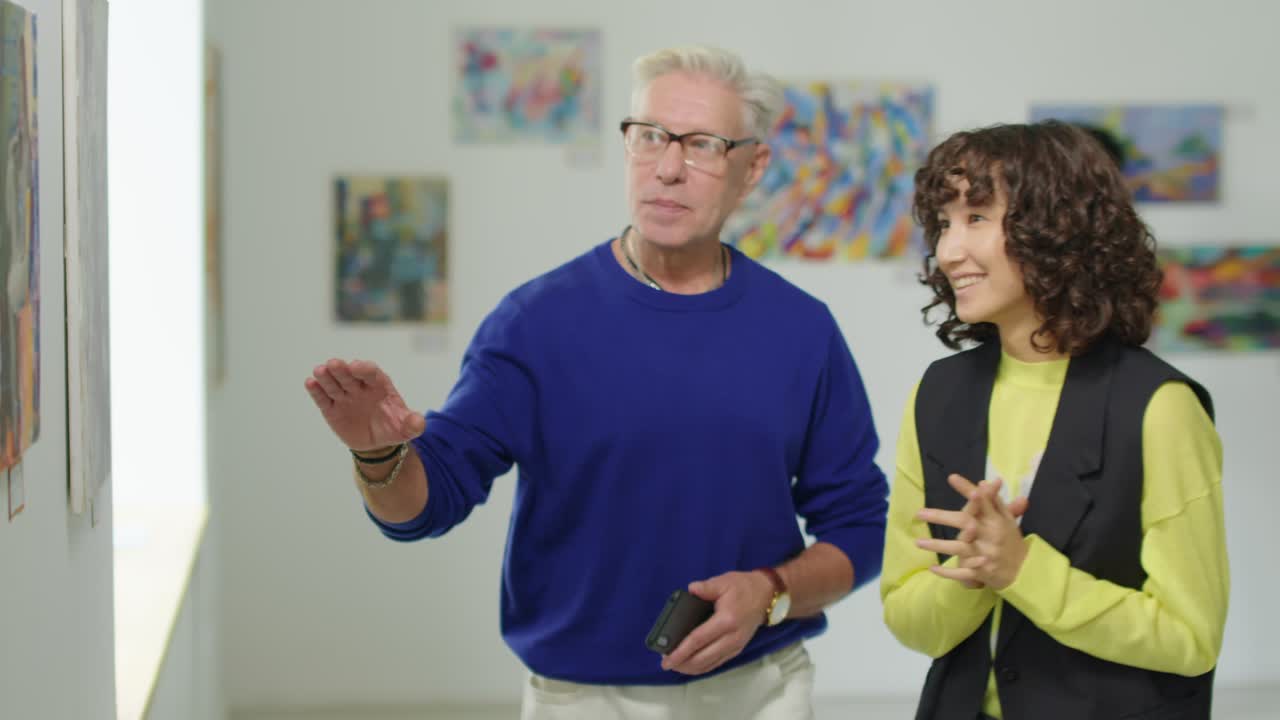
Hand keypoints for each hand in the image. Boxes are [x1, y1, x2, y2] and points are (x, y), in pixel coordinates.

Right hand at [304, 359, 425, 451]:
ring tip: (319, 370)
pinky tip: (310, 383)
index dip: (364, 369)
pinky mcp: (331, 408)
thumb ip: (413, 424)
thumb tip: (419, 422)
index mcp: (379, 385)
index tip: (357, 366)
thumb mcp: (406, 428)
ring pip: (334, 384)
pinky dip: (316, 391)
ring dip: (326, 376)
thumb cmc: (393, 427)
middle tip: (333, 364)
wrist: (377, 442)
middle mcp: (360, 387)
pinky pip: (323, 398)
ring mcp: (344, 396)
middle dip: (342, 369)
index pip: (372, 373)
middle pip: (349, 375)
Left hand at [660, 570, 773, 675]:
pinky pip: (716, 663)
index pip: (698, 640)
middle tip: (666, 663)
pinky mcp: (736, 649)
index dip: (680, 651)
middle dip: (682, 663)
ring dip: (691, 668)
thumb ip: (705, 587)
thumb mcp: (724, 582)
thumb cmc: (744, 587)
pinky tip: (691, 664)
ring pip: (709, 665)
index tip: (667, 659)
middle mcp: (731, 638)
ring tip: (676, 664)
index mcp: (726, 621)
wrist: (767, 596)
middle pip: (702, 658)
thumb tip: (691, 589)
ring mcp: (735, 646)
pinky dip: (702, 667)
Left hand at [915, 474, 1029, 589]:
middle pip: (964, 522)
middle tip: (919, 513)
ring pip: (958, 548)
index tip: (952, 478)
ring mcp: (985, 554)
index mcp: (996, 521)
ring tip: (918, 542)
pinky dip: (947, 572)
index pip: (981, 502)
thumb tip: (983, 482)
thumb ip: (994, 502)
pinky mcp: (982, 572)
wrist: (1025, 571)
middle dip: (942, 517)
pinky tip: (932, 568)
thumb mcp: (1006, 520)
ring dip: (938, 546)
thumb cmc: (1010, 540)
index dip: (968, 490)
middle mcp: (991, 535)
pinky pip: (962, 572)